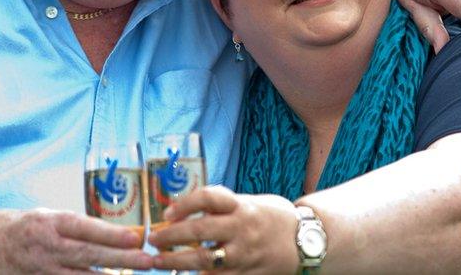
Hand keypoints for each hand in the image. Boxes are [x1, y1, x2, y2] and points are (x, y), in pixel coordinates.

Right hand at [0, 208, 152, 273]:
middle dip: (122, 259)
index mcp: (48, 223)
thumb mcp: (42, 217)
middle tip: (148, 261)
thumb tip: (111, 235)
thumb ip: (72, 227)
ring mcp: (37, 272)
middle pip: (89, 256)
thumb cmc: (14, 228)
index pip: (86, 228)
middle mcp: (44, 247)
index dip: (112, 234)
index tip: (136, 237)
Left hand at [148, 186, 298, 273]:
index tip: (166, 214)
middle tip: (153, 240)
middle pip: (200, 231)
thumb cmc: (272, 218)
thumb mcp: (250, 202)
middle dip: (171, 237)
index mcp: (242, 206)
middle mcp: (242, 229)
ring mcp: (245, 254)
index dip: (184, 204)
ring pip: (206, 261)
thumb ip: (222, 206)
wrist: (306, 240)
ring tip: (159, 262)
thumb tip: (183, 211)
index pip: (208, 197)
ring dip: (177, 263)